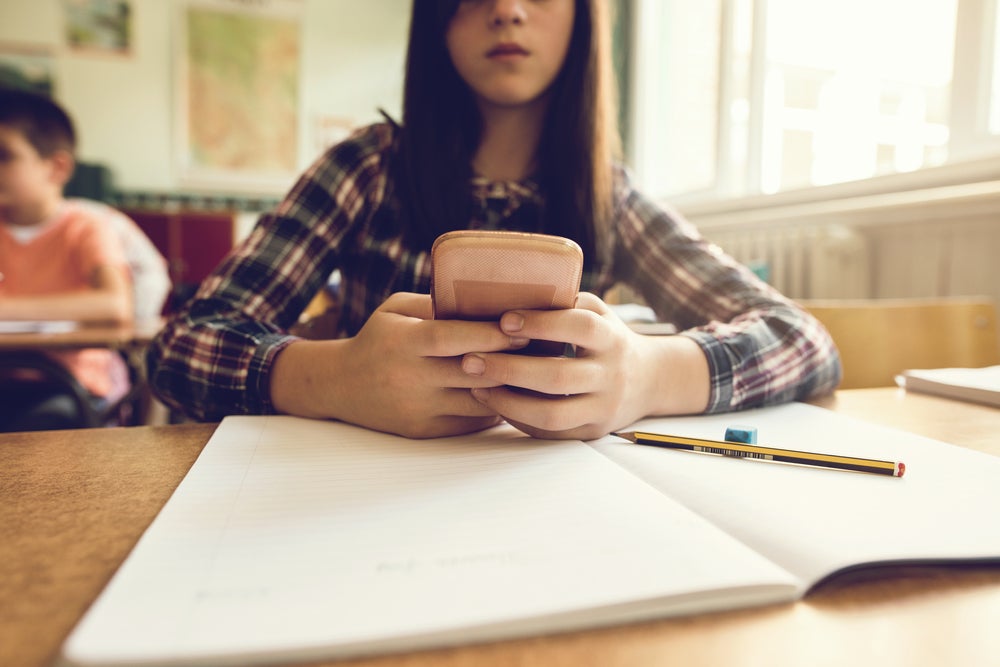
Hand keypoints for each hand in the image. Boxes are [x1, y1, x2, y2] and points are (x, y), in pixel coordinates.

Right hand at [271, 292, 529, 438]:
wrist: (339, 386)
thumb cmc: (378, 339)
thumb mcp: (396, 310)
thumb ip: (435, 304)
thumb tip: (487, 298)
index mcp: (403, 342)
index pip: (452, 337)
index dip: (489, 333)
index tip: (522, 326)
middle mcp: (409, 377)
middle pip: (471, 371)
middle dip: (510, 360)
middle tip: (545, 347)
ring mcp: (417, 408)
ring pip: (477, 401)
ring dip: (510, 388)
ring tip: (537, 372)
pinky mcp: (424, 431)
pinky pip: (470, 422)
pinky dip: (495, 408)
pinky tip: (514, 394)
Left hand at [460, 292, 709, 439]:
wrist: (651, 381)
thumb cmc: (608, 338)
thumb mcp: (598, 313)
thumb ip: (565, 302)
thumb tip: (510, 288)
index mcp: (612, 338)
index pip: (579, 328)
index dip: (541, 324)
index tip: (504, 320)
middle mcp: (611, 374)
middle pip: (558, 376)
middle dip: (509, 368)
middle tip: (470, 361)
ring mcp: (602, 408)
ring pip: (552, 413)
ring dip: (508, 401)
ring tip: (476, 386)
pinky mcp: (591, 431)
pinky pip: (550, 432)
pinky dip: (518, 418)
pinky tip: (494, 403)